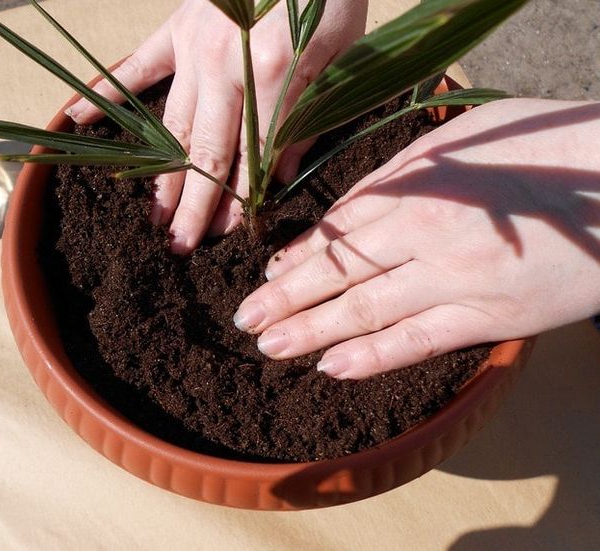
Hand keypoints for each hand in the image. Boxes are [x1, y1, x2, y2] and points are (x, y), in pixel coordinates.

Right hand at [67, 0, 366, 252]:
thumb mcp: (343, 52)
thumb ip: (308, 115)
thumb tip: (281, 173)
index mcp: (273, 72)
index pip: (251, 154)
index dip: (238, 199)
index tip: (224, 234)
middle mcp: (224, 64)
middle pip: (206, 150)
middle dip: (193, 204)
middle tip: (179, 245)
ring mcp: (194, 45)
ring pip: (174, 123)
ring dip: (162, 172)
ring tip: (153, 216)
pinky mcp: (179, 26)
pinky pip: (138, 64)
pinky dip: (108, 91)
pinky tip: (76, 118)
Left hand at [234, 98, 599, 378]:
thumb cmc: (537, 149)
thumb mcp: (457, 141)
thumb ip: (397, 175)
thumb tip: (348, 207)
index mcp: (416, 189)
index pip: (338, 230)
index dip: (298, 255)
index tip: (267, 275)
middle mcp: (425, 236)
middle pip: (339, 272)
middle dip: (285, 298)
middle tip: (245, 319)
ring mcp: (455, 281)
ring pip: (366, 310)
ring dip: (312, 330)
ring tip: (271, 346)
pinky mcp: (488, 318)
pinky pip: (418, 342)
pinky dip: (372, 356)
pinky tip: (332, 367)